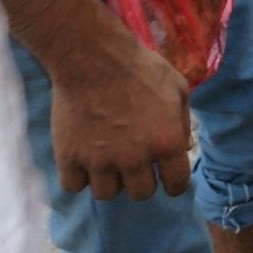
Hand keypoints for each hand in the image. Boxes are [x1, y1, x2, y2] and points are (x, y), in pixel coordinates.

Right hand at [49, 13, 193, 199]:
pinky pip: (74, 186)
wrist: (92, 58)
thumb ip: (182, 121)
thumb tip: (183, 148)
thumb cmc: (139, 68)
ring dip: (109, 180)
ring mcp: (100, 161)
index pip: (177, 185)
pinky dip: (78, 176)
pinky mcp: (70, 158)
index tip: (166, 177)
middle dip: (140, 180)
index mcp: (167, 142)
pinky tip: (82, 160)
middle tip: (133, 162)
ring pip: (107, 194)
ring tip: (107, 160)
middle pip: (141, 194)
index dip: (173, 182)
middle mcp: (135, 159)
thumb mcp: (177, 88)